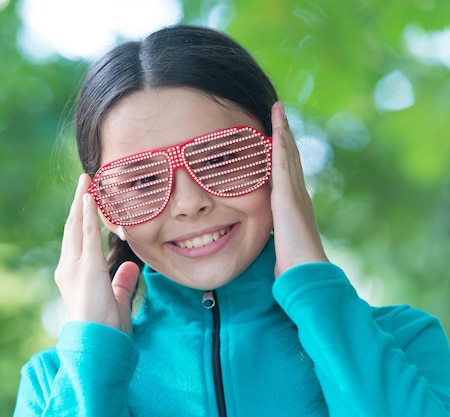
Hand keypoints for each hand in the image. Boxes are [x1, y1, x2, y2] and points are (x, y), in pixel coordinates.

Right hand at [54, 174, 139, 333]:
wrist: (96, 343)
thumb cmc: (106, 328)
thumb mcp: (116, 300)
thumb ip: (122, 282)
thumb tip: (131, 268)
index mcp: (74, 275)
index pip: (78, 240)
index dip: (82, 219)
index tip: (88, 201)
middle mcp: (69, 267)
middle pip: (73, 227)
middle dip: (79, 203)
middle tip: (84, 182)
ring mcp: (75, 266)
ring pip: (77, 225)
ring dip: (82, 201)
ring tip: (86, 181)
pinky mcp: (87, 266)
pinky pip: (87, 234)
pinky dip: (89, 214)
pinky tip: (91, 197)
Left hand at [270, 102, 328, 276]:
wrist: (306, 271)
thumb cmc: (294, 264)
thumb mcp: (282, 243)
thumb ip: (278, 236)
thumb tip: (273, 243)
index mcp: (295, 203)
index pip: (288, 170)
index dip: (284, 150)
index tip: (278, 133)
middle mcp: (298, 194)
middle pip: (292, 155)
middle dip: (285, 132)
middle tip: (280, 111)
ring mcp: (295, 194)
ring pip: (289, 154)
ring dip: (283, 130)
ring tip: (279, 109)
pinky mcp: (287, 198)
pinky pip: (283, 166)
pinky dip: (281, 146)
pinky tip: (277, 130)